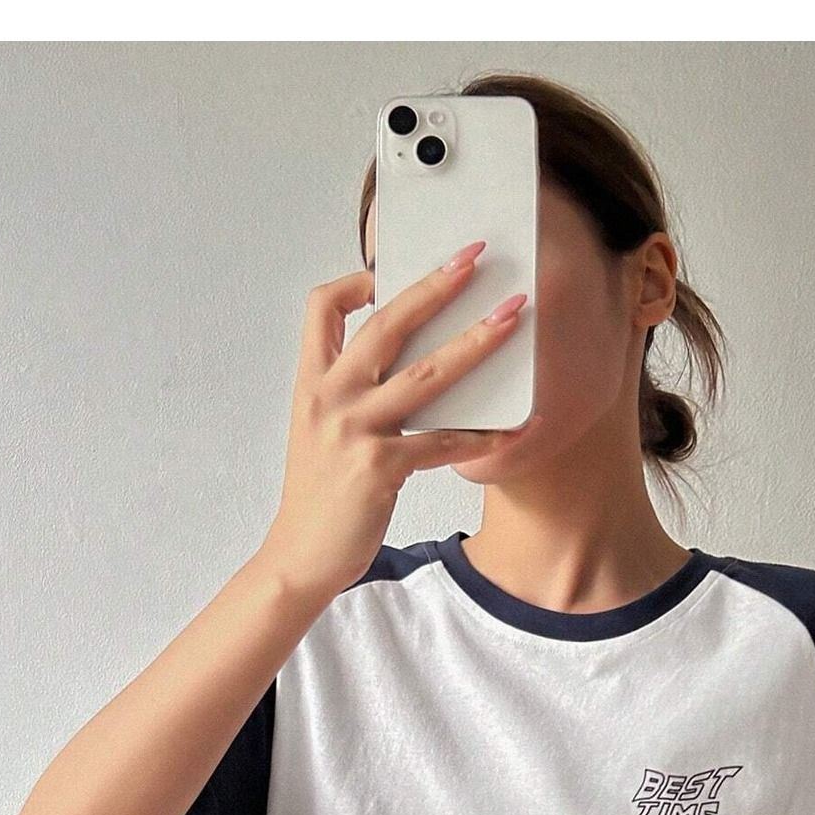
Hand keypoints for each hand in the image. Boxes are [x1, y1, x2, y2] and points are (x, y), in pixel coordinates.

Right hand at [258, 241, 540, 600]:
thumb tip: (402, 367)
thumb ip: (350, 395)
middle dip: (434, 286)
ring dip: (474, 343)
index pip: (321, 308)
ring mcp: (354, 431)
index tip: (386, 270)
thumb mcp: (319, 432)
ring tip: (511, 318)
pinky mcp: (379, 469)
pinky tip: (514, 431)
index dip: (353, 281)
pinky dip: (480, 437)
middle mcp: (330, 398)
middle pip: (387, 325)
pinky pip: (441, 444)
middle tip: (473, 258)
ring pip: (424, 375)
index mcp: (312, 383)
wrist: (300, 556)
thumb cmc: (320, 495)